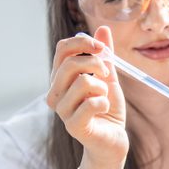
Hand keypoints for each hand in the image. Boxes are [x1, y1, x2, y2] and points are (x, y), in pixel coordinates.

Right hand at [46, 26, 127, 162]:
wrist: (112, 140)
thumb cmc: (107, 109)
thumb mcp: (108, 77)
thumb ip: (104, 54)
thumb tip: (102, 28)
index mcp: (60, 78)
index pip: (62, 49)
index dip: (83, 42)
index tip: (102, 48)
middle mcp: (56, 93)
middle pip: (70, 63)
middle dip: (96, 63)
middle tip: (107, 74)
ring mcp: (62, 111)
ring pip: (83, 82)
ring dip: (102, 87)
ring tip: (104, 97)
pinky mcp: (73, 126)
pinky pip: (92, 103)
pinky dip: (105, 102)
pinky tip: (105, 109)